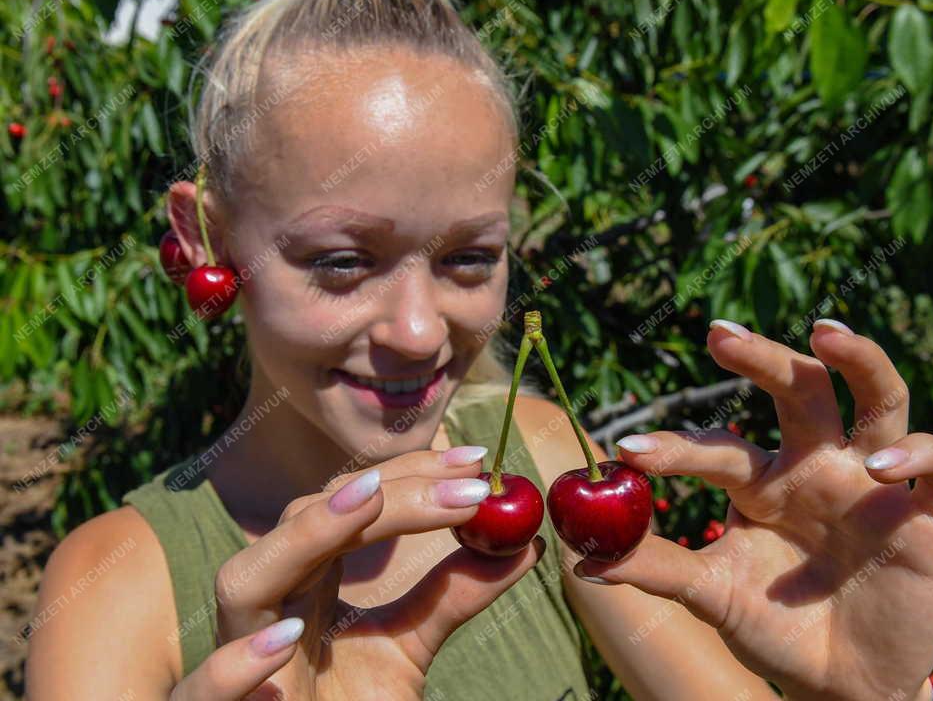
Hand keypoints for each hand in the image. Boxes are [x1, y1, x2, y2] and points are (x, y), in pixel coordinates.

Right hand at [170, 448, 544, 699]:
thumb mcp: (409, 648)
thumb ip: (454, 595)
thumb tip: (525, 544)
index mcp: (305, 577)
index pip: (352, 504)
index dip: (410, 474)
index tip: (476, 460)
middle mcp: (267, 603)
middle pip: (309, 521)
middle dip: (389, 495)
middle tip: (466, 484)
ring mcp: (233, 656)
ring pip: (246, 580)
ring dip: (307, 536)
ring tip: (371, 501)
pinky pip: (202, 689)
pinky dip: (234, 666)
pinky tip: (285, 641)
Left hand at [576, 320, 932, 700]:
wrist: (841, 683)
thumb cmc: (773, 627)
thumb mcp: (712, 596)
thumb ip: (657, 569)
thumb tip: (581, 560)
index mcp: (762, 482)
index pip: (718, 448)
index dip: (675, 447)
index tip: (629, 450)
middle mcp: (816, 466)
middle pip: (797, 387)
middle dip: (761, 356)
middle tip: (718, 334)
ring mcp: (874, 482)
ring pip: (878, 396)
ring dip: (857, 360)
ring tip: (822, 335)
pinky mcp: (930, 512)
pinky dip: (918, 452)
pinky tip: (879, 465)